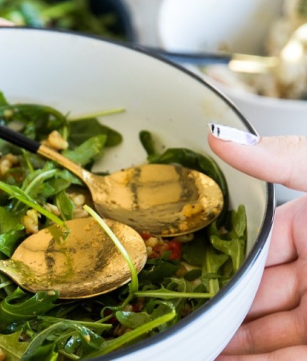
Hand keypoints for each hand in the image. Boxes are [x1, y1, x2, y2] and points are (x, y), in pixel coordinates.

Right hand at [208, 125, 306, 359]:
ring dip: (232, 344)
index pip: (252, 254)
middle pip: (255, 299)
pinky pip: (289, 358)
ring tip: (194, 349)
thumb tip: (216, 133)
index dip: (218, 269)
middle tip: (181, 323)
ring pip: (269, 334)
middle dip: (219, 313)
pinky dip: (257, 360)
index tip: (186, 281)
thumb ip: (279, 158)